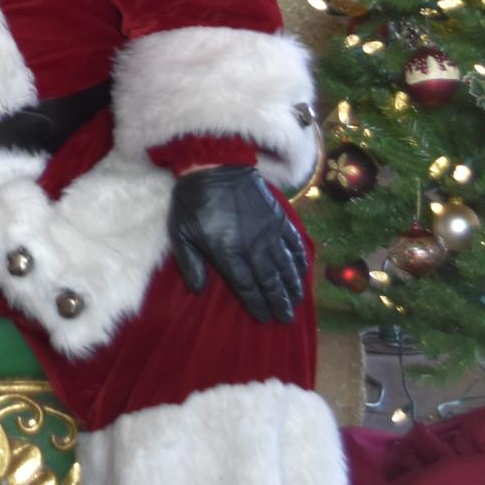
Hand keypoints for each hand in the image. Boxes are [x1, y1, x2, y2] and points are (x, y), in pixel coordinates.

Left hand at [168, 165, 307, 325]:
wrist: (214, 165)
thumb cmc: (192, 201)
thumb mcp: (180, 232)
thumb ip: (189, 263)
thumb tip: (197, 290)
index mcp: (226, 251)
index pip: (246, 286)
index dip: (257, 304)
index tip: (265, 318)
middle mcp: (252, 245)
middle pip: (270, 280)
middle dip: (279, 302)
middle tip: (286, 318)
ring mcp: (268, 231)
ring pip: (285, 265)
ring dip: (293, 286)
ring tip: (298, 302)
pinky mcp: (278, 218)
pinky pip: (294, 243)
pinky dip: (300, 259)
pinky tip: (304, 271)